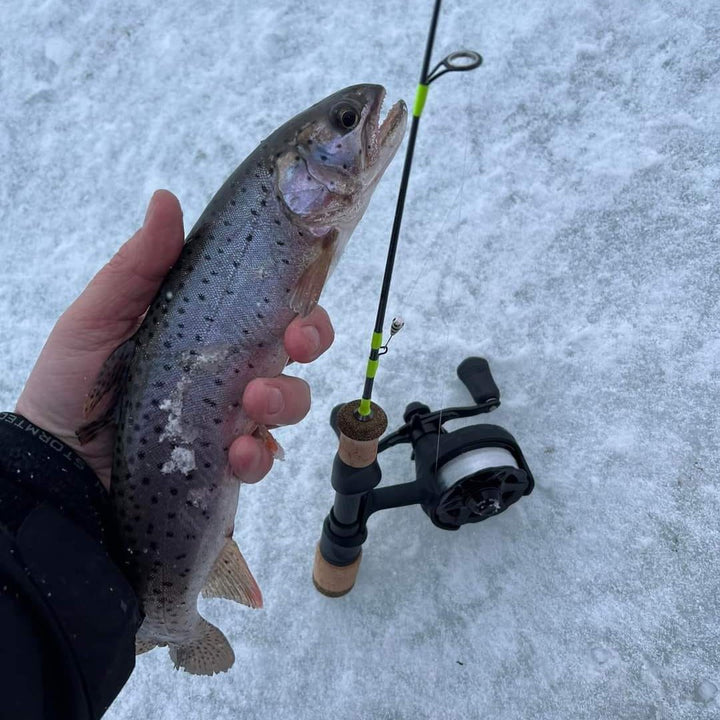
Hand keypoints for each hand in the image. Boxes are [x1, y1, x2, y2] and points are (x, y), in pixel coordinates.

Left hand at [15, 190, 333, 489]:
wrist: (55, 462)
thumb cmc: (75, 383)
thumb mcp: (98, 318)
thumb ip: (138, 267)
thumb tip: (166, 200)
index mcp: (212, 330)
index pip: (274, 308)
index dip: (300, 302)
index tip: (298, 304)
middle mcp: (233, 370)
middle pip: (299, 351)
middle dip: (310, 342)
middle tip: (294, 345)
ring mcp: (235, 418)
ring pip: (292, 403)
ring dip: (284, 401)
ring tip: (251, 406)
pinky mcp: (227, 463)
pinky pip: (263, 460)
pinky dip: (258, 458)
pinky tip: (235, 456)